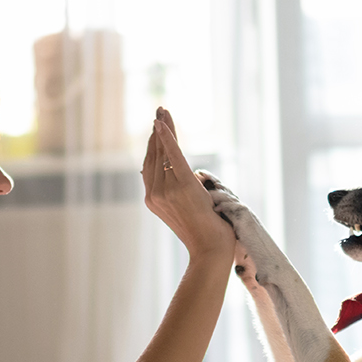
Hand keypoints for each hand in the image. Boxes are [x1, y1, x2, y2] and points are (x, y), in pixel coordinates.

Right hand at [141, 107, 234, 258]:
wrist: (211, 250)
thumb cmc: (205, 232)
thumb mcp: (187, 209)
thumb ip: (181, 190)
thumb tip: (191, 172)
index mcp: (153, 200)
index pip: (150, 166)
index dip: (153, 145)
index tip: (157, 127)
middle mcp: (154, 194)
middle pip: (154, 156)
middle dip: (157, 132)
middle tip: (159, 111)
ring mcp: (166, 191)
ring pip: (163, 153)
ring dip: (164, 128)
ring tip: (163, 110)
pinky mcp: (182, 186)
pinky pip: (172, 156)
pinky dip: (167, 137)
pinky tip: (162, 122)